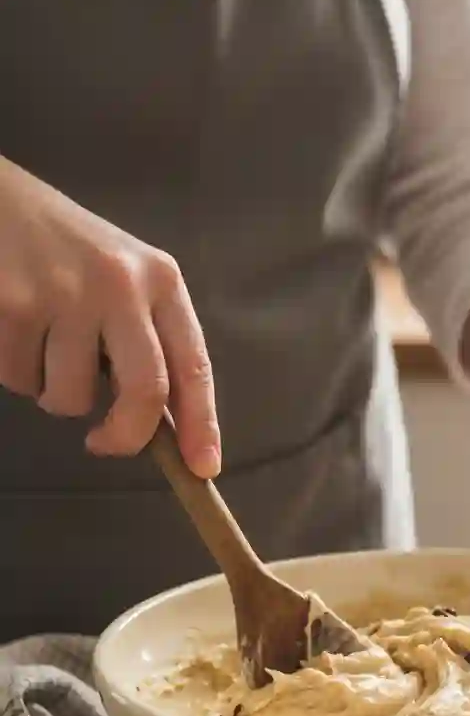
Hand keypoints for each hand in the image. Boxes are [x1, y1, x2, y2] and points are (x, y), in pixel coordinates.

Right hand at [0, 156, 219, 475]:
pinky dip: (14, 372)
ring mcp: (65, 294)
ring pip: (70, 398)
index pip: (193, 364)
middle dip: (127, 436)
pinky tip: (13, 331)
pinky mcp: (13, 306)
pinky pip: (19, 379)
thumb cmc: (63, 248)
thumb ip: (144, 337)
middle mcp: (121, 285)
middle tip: (104, 444)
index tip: (204, 467)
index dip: (202, 423)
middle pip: (146, 391)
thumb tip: (161, 423)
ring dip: (53, 394)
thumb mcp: (121, 276)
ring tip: (43, 347)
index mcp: (160, 280)